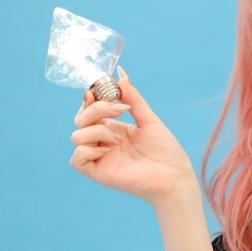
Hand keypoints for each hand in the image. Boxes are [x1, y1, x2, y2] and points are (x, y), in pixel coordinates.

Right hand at [70, 67, 198, 206]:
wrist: (174, 175)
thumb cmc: (165, 151)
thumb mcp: (149, 119)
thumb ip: (134, 99)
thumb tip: (121, 75)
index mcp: (113, 128)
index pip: (90, 109)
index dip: (89, 98)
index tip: (98, 89)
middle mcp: (103, 141)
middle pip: (80, 119)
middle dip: (95, 109)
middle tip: (119, 109)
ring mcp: (100, 157)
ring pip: (76, 136)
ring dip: (96, 129)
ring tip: (118, 137)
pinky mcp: (98, 172)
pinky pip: (76, 159)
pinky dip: (87, 149)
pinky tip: (108, 149)